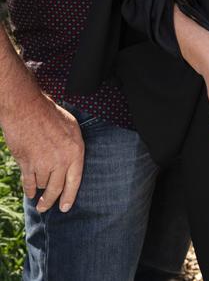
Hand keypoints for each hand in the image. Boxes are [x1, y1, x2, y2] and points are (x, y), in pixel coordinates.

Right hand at [1, 94, 83, 212]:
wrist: (26, 108)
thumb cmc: (49, 114)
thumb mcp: (71, 127)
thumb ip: (71, 147)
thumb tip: (69, 163)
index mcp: (75, 150)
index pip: (75, 180)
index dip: (70, 196)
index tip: (65, 207)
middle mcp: (61, 159)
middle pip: (56, 188)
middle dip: (51, 201)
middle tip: (46, 208)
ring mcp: (43, 163)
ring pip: (42, 185)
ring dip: (40, 187)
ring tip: (39, 192)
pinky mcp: (27, 164)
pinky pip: (29, 183)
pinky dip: (29, 189)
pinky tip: (30, 192)